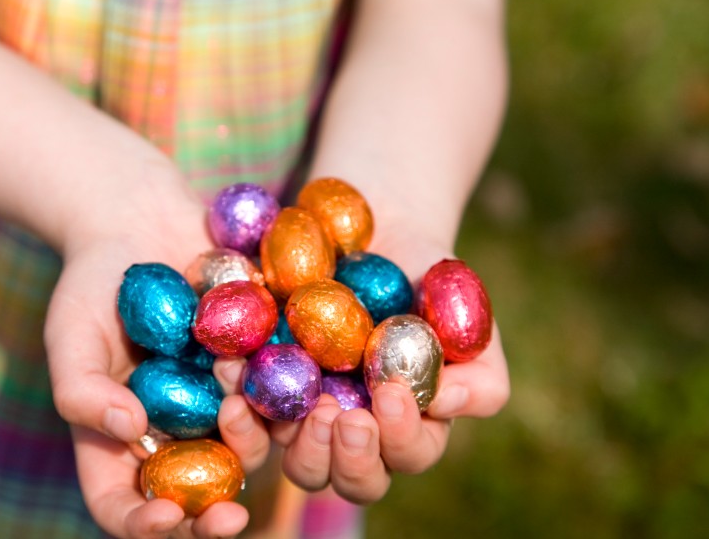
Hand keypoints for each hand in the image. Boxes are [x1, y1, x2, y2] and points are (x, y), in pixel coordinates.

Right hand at [43, 167, 270, 537]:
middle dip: (213, 516)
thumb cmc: (92, 280)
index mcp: (120, 441)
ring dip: (250, 439)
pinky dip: (291, 406)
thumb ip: (82, 388)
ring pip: (247, 453)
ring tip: (231, 375)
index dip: (143, 525)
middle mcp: (175, 435)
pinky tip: (300, 392)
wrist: (144, 220)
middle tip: (232, 516)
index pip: (124, 505)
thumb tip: (130, 431)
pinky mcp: (261, 370)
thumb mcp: (70, 331)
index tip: (168, 517)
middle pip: (196, 499)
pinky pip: (283, 402)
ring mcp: (221, 405)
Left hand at [235, 235, 509, 503]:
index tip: (389, 391)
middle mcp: (354, 435)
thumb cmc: (429, 280)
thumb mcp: (468, 318)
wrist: (375, 230)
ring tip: (290, 402)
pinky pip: (247, 415)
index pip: (407, 454)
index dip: (400, 436)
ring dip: (290, 441)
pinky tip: (230, 369)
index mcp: (408, 427)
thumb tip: (447, 403)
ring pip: (296, 462)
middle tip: (334, 415)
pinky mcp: (261, 390)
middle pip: (348, 479)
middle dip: (343, 457)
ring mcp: (304, 417)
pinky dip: (238, 404)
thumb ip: (477, 371)